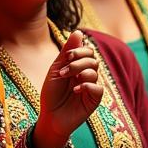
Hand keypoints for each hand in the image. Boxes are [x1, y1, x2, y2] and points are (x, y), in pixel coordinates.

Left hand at [33, 31, 102, 147]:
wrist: (50, 117)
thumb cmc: (51, 94)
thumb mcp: (56, 70)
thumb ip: (67, 52)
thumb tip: (78, 31)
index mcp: (78, 67)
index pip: (87, 51)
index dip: (79, 50)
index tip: (67, 56)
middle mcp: (87, 75)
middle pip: (93, 59)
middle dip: (78, 61)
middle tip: (65, 70)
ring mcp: (91, 87)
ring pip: (95, 72)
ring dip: (80, 72)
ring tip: (68, 80)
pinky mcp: (94, 100)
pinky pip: (98, 88)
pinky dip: (87, 86)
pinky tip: (75, 90)